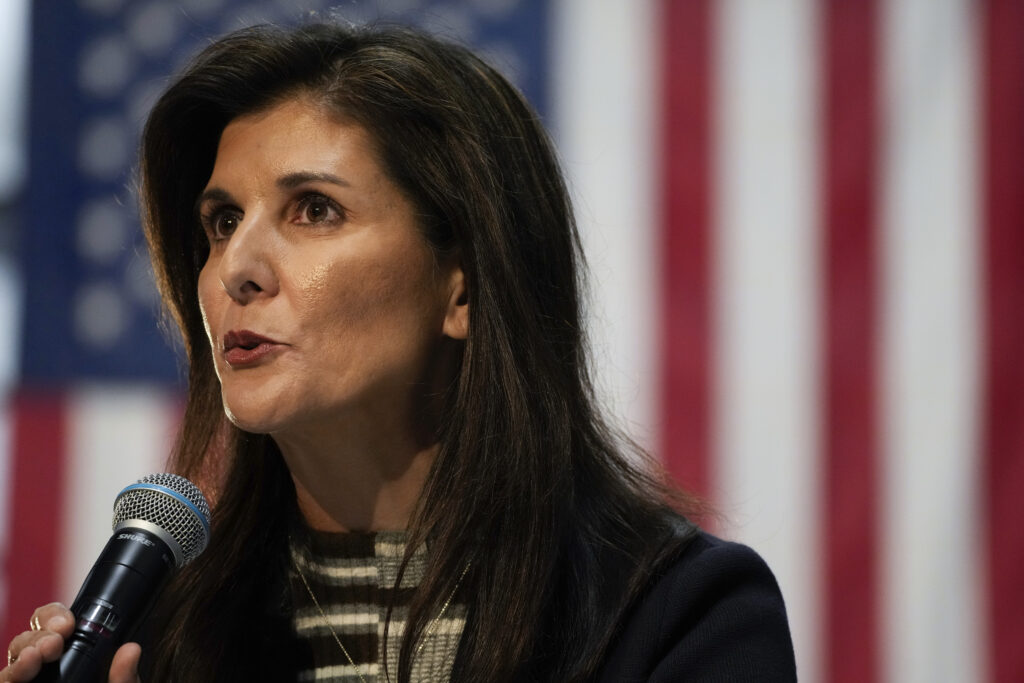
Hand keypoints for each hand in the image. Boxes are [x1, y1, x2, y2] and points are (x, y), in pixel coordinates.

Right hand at [1, 603, 140, 682]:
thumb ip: (125, 679)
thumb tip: (131, 649)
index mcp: (70, 662)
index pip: (53, 627)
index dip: (54, 617)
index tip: (68, 624)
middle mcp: (45, 675)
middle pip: (27, 644)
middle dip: (37, 635)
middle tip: (55, 641)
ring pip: (11, 668)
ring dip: (21, 658)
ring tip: (35, 657)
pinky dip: (8, 678)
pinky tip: (19, 676)